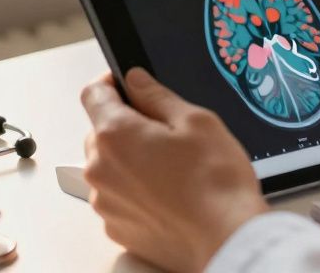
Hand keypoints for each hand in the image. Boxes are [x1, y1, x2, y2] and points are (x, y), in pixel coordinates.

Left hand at [81, 68, 266, 272]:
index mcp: (115, 134)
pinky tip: (168, 193)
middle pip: (100, 132)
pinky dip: (135, 191)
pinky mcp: (116, 228)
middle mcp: (100, 169)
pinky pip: (117, 197)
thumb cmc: (216, 181)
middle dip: (126, 126)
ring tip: (172, 169)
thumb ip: (157, 96)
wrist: (226, 237)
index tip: (128, 86)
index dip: (111, 84)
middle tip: (166, 133)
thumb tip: (136, 81)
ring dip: (129, 160)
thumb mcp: (196, 120)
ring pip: (108, 167)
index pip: (94, 94)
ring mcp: (105, 203)